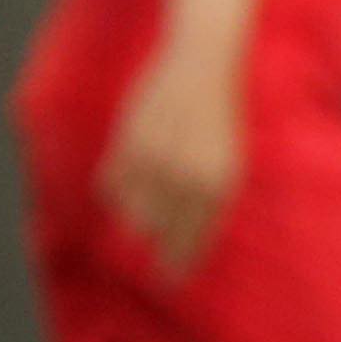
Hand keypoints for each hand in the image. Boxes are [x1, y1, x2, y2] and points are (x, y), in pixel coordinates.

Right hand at [97, 41, 240, 276]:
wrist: (204, 61)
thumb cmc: (220, 113)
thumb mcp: (228, 159)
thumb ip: (208, 196)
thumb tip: (188, 233)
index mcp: (219, 183)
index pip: (193, 238)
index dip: (179, 262)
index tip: (170, 281)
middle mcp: (187, 177)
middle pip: (159, 231)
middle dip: (155, 249)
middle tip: (149, 265)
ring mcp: (156, 160)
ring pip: (132, 211)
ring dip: (136, 216)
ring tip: (143, 210)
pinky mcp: (131, 141)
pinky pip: (112, 184)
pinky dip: (116, 190)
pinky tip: (127, 185)